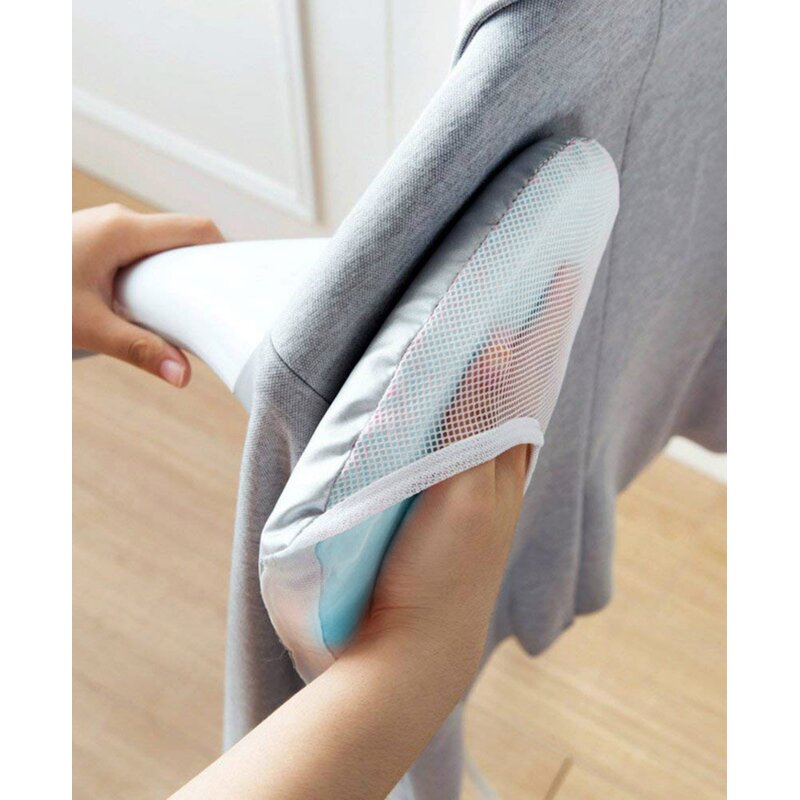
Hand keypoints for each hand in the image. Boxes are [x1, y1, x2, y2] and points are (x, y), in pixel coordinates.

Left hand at [72, 204, 223, 385]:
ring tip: (179, 312)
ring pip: (156, 244)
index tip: (237, 284)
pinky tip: (144, 303)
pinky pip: (135, 250)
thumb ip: (140, 350)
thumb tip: (183, 377)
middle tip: (211, 308)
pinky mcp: (89, 240)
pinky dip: (149, 273)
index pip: (197, 229)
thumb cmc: (31, 296)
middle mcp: (117, 221)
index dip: (224, 253)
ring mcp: (101, 227)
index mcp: (125, 231)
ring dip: (172, 275)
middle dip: (200, 271)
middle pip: (181, 237)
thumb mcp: (87, 325)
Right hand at [356, 343, 530, 685]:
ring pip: (485, 430)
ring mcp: (469, 501)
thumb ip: (477, 423)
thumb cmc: (440, 571)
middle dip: (513, 359)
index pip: (526, 390)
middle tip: (508, 312)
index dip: (535, 342)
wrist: (412, 651)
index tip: (549, 289)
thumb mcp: (465, 491)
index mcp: (505, 470)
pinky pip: (457, 454)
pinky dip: (456, 423)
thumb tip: (500, 350)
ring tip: (476, 354)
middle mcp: (496, 482)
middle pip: (511, 405)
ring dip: (485, 389)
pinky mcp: (440, 517)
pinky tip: (438, 422)